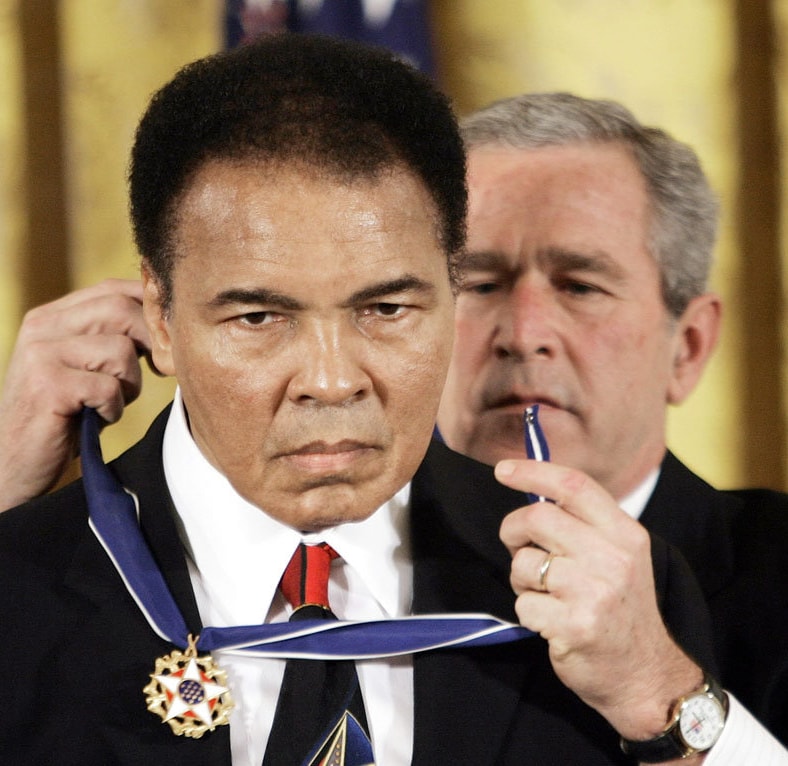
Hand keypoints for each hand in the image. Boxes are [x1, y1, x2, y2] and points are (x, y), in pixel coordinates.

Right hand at [0, 279, 149, 510]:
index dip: (149, 308)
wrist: (13, 463)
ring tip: (109, 403)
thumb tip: (167, 322)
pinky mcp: (48, 386)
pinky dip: (113, 409)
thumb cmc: (64, 416)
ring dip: (129, 384)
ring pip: (121, 350)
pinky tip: (95, 419)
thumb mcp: (86, 368)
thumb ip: (113, 338)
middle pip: (121, 310)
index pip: (113, 289)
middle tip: (149, 374)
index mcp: (52, 317)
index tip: (164, 338)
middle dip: (149, 344)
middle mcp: (43, 327)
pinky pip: (109, 387)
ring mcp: (42, 355)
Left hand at [496, 458, 703, 747]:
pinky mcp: (574, 625)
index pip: (574, 486)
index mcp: (626, 534)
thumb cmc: (622, 611)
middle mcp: (612, 558)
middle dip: (513, 530)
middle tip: (518, 548)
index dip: (533, 472)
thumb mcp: (621, 557)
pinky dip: (528, 612)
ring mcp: (594, 592)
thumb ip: (585, 525)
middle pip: (537, 517)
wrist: (646, 676)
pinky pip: (524, 604)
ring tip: (547, 594)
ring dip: (522, 579)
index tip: (503, 470)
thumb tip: (533, 495)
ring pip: (524, 563)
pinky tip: (552, 621)